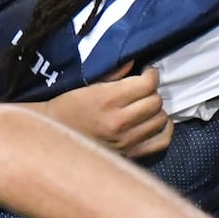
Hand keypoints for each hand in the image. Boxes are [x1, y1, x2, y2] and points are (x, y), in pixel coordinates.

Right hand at [39, 63, 170, 157]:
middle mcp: (119, 121)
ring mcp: (126, 141)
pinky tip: (154, 121)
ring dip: (155, 109)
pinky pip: (161, 141)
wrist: (55, 136)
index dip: (150, 74)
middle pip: (155, 101)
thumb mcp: (85, 83)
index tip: (145, 72)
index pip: (147, 84)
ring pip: (161, 119)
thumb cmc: (68, 106)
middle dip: (151, 91)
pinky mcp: (130, 154)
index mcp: (107, 100)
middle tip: (142, 89)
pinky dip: (163, 129)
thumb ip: (113, 72)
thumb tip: (136, 63)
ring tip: (144, 105)